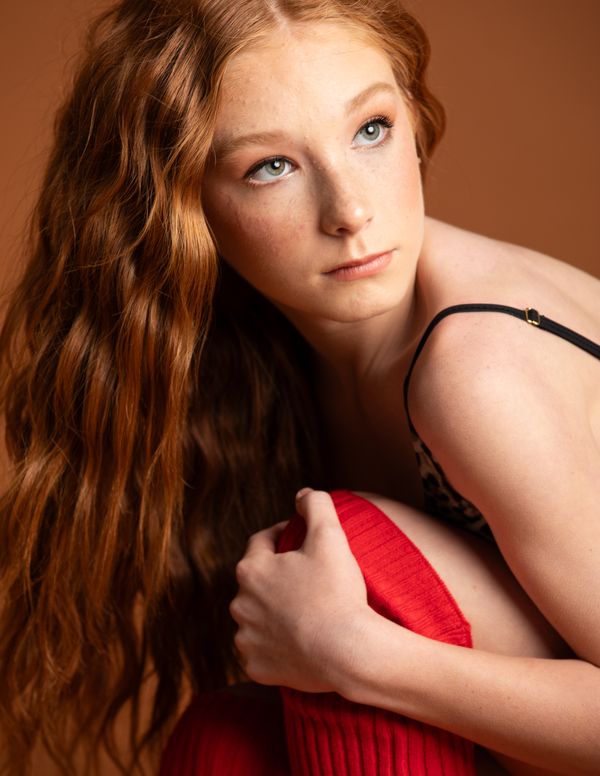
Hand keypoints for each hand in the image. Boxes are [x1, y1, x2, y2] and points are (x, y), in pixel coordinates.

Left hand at [229, 489, 370, 692]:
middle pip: (257, 581)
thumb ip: (316, 505)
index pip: (262, 542)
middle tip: (308, 578)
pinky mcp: (256, 668)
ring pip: (257, 617)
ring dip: (273, 612)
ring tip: (303, 612)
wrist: (348, 652)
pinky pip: (262, 652)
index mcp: (251, 569)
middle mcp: (240, 604)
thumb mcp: (330, 536)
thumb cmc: (337, 591)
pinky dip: (276, 647)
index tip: (303, 540)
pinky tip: (297, 643)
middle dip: (277, 576)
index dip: (283, 536)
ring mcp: (246, 639)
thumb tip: (303, 494)